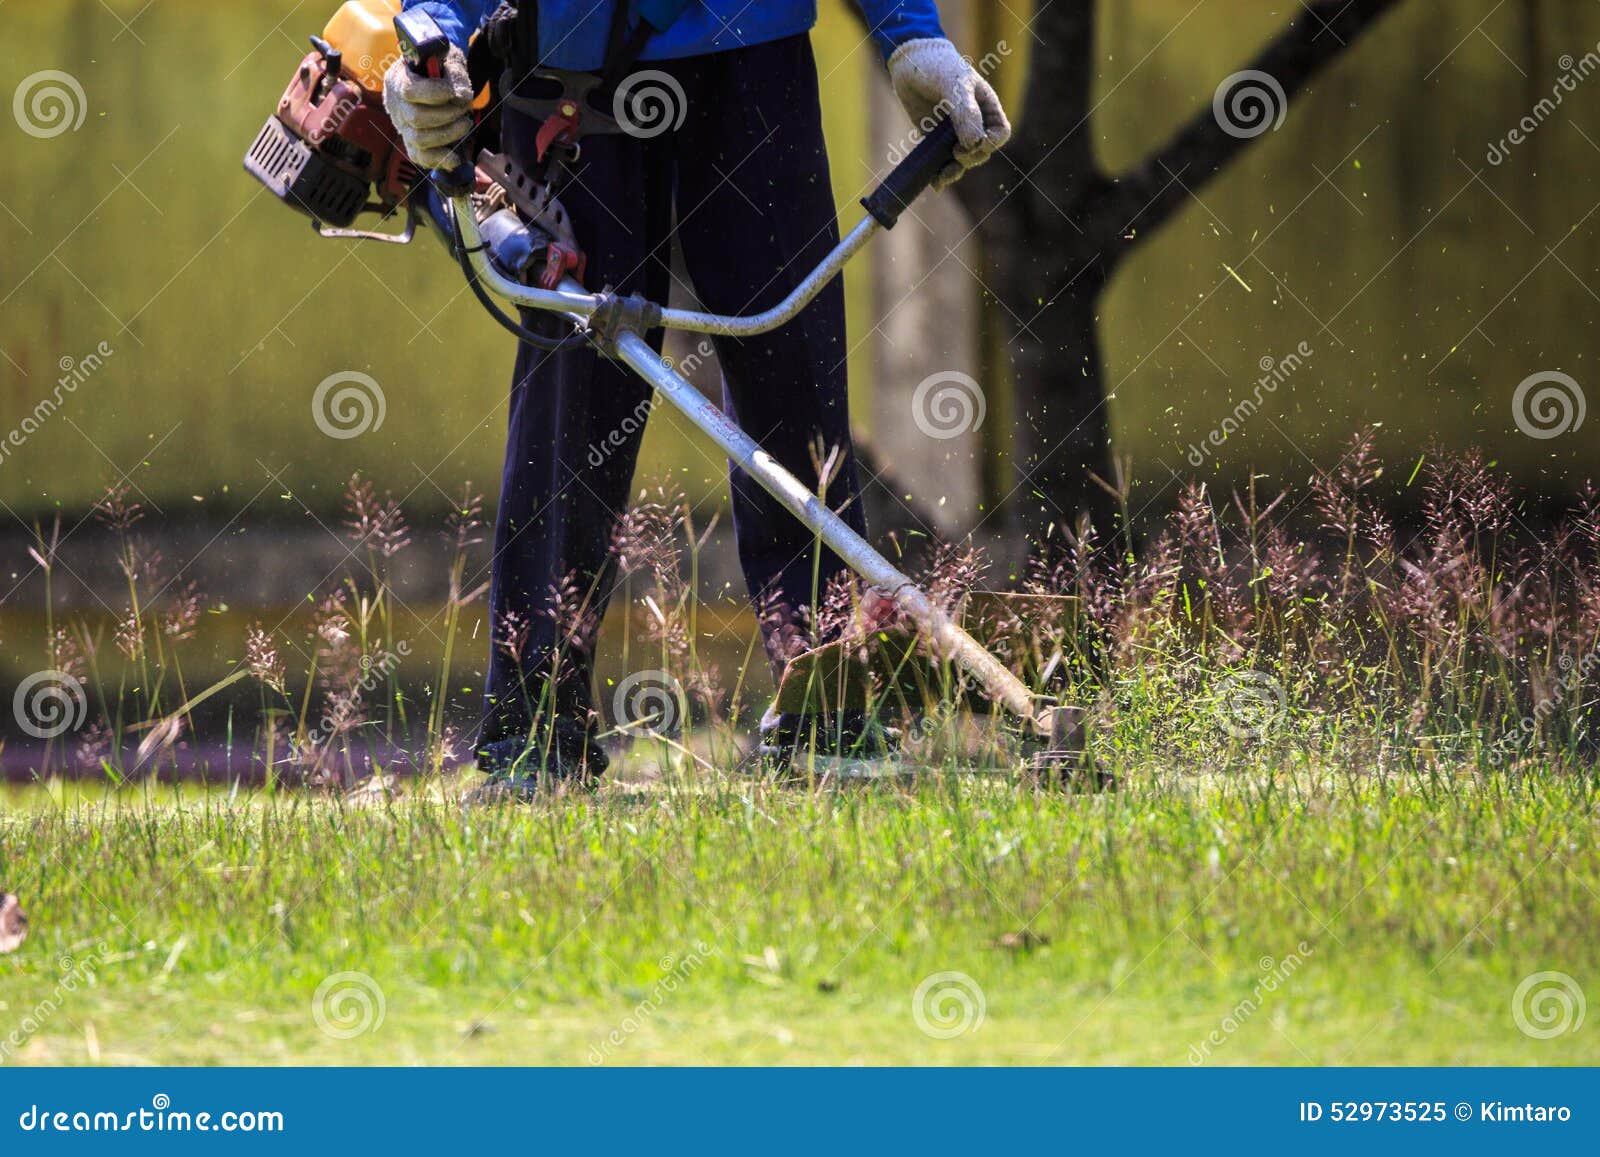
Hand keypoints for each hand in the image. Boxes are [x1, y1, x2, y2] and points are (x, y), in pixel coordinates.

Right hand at [382, 45, 474, 170]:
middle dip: (447, 115)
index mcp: (399, 78)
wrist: (432, 76)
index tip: (453, 92)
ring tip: (464, 124)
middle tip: (463, 109)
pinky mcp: (410, 141)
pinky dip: (438, 159)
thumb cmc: (439, 65)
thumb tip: (461, 97)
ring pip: (419, 139)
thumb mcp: (447, 58)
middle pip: (416, 118)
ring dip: (448, 135)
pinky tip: (455, 157)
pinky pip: (419, 156)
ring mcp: (402, 124)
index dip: (434, 94)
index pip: (410, 90)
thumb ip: (455, 73)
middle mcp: (396, 103)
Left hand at [887, 38, 1011, 187]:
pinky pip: (941, 160)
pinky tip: (935, 182)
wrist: (910, 62)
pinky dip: (939, 173)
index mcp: (986, 107)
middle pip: (981, 151)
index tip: (976, 142)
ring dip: (955, 171)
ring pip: (961, 160)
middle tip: (955, 152)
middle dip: (971, 157)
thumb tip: (974, 144)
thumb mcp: (955, 86)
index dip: (992, 143)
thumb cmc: (939, 67)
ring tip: (943, 176)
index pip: (1000, 133)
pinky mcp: (934, 138)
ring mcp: (953, 132)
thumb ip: (966, 113)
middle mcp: (973, 122)